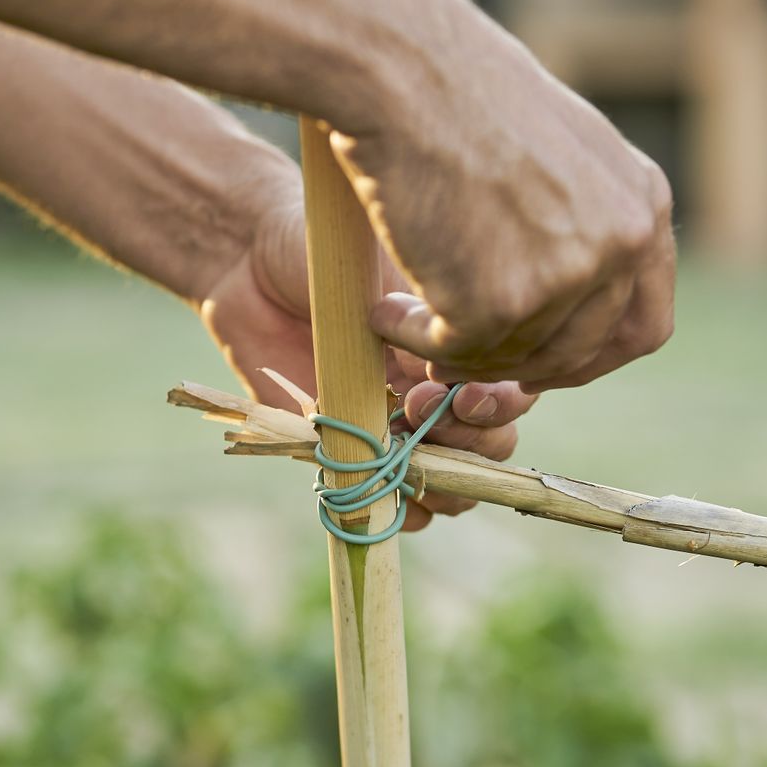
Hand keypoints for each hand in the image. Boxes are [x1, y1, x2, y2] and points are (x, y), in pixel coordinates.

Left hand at [200, 195, 536, 532]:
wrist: (254, 266)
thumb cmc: (327, 256)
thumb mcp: (384, 275)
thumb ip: (421, 320)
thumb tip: (440, 360)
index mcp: (460, 352)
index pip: (513, 396)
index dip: (497, 404)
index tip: (457, 390)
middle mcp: (438, 395)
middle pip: (491, 448)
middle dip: (468, 440)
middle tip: (416, 406)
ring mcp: (398, 432)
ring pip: (453, 487)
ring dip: (439, 481)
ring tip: (396, 449)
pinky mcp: (353, 457)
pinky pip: (397, 507)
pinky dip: (400, 510)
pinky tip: (377, 484)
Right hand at [335, 19, 676, 394]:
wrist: (406, 73)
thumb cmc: (463, 95)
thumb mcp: (564, 151)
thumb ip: (586, 220)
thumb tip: (573, 289)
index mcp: (642, 207)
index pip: (643, 326)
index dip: (592, 358)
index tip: (542, 361)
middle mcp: (619, 245)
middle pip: (577, 352)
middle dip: (516, 365)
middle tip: (461, 355)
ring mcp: (564, 277)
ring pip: (512, 356)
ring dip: (456, 352)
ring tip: (406, 317)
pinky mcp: (498, 303)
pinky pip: (454, 351)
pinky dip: (412, 339)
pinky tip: (383, 313)